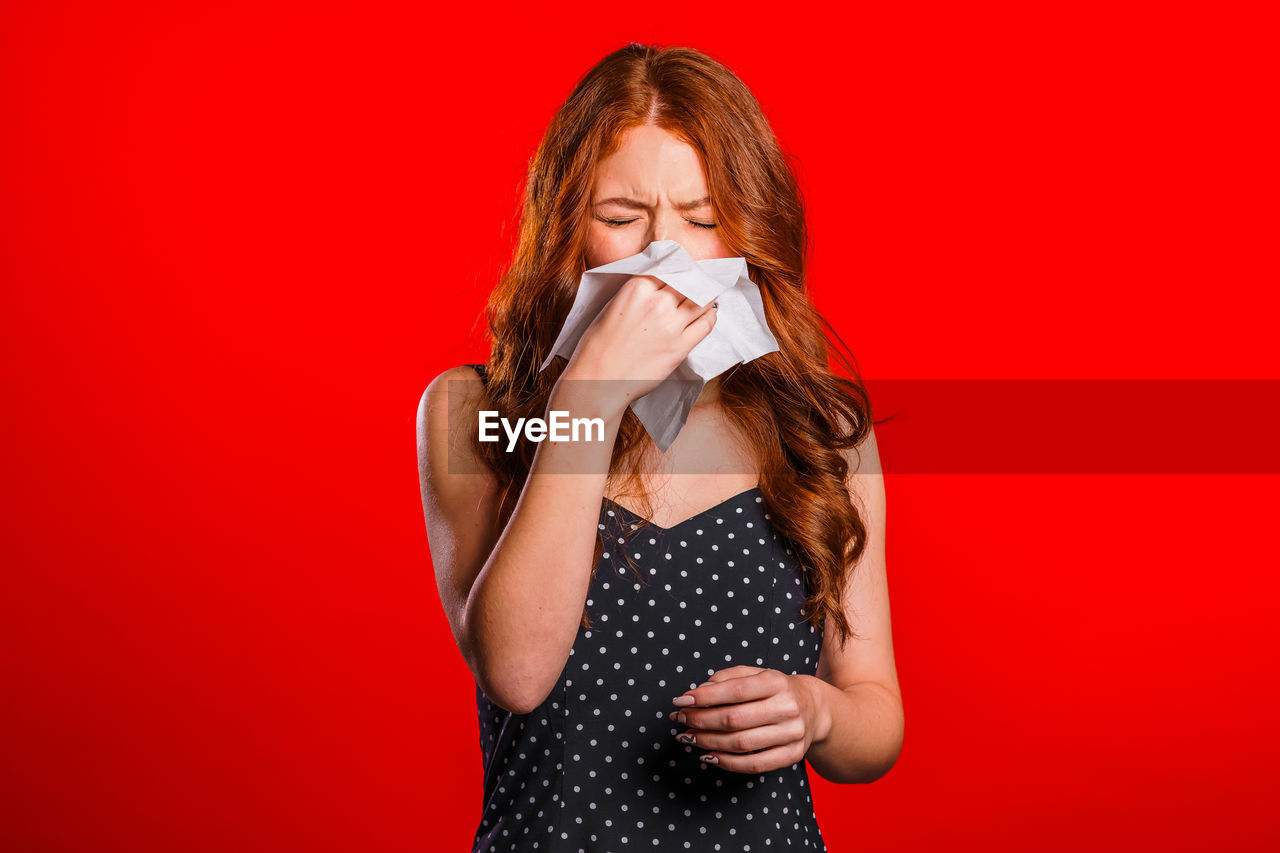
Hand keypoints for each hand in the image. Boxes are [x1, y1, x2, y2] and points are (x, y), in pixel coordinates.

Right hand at [561, 274, 717, 412]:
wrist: (597, 380)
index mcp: (637, 288)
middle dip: (694, 279)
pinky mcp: (680, 347)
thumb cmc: (597, 346)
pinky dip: (710, 316)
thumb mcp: (611, 306)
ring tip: (709, 294)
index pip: (669, 267)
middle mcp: (657, 302)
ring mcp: (671, 325)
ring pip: (702, 300)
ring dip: (707, 295)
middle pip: (688, 281)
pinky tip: (709, 313)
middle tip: (699, 280)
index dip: (678, 268)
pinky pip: (705, 324)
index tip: (684, 269)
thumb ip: (636, 293)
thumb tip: (656, 286)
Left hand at [667, 665, 828, 773]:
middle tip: (680, 720)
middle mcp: (787, 707)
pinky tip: (709, 756)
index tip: (680, 701)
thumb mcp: (756, 674)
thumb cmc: (775, 690)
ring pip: (741, 744)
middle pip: (735, 719)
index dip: (704, 697)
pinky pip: (754, 765)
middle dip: (700, 721)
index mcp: (776, 682)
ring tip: (688, 738)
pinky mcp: (792, 755)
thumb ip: (728, 678)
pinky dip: (727, 763)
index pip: (735, 690)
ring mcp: (792, 734)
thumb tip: (698, 692)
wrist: (814, 709)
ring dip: (708, 743)